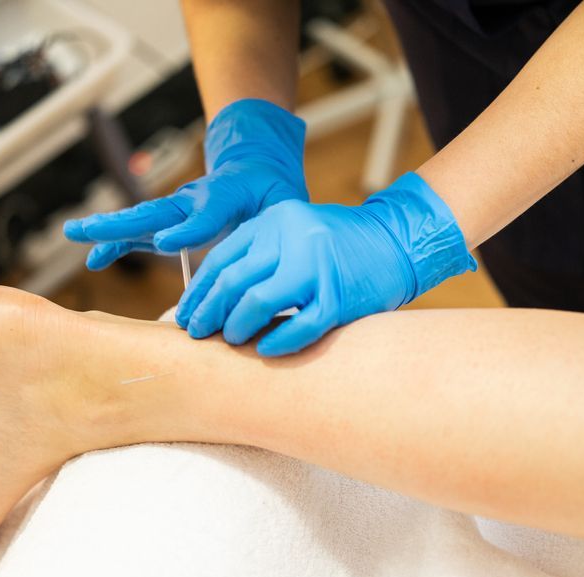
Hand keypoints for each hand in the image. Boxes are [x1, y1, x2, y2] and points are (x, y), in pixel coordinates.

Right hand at [63, 98, 306, 269]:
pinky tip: (94, 259)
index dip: (186, 232)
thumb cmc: (274, 191)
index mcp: (225, 196)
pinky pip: (139, 234)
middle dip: (122, 223)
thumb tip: (271, 254)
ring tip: (73, 234)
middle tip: (88, 229)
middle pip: (154, 213)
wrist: (256, 168)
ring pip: (139, 221)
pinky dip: (116, 245)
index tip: (163, 243)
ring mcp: (177, 210)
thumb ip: (279, 221)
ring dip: (107, 230)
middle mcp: (193, 200)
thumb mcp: (287, 202)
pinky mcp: (169, 220)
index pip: (204, 217)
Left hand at [175, 172, 476, 355]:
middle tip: (197, 333)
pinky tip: (265, 351)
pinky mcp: (340, 296)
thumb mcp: (295, 233)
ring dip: (237, 327)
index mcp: (276, 219)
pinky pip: (299, 327)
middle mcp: (294, 238)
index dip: (199, 291)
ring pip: (259, 302)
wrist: (397, 242)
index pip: (222, 258)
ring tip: (230, 340)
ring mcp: (318, 267)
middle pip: (234, 280)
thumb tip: (216, 298)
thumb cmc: (340, 245)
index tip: (186, 314)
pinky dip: (278, 342)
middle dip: (209, 312)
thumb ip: (261, 255)